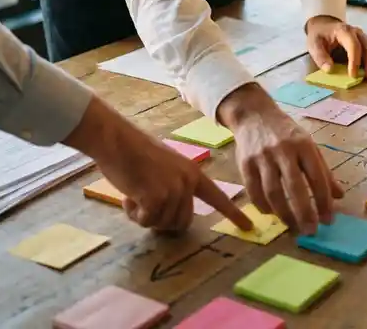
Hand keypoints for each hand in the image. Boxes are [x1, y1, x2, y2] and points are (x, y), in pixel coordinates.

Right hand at [64, 97, 251, 232]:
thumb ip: (174, 186)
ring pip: (164, 224)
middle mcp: (187, 182)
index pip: (217, 197)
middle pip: (183, 222)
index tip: (249, 227)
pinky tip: (129, 195)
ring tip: (136, 193)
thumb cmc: (134, 152)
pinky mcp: (157, 199)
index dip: (232, 214)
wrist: (117, 140)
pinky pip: (147, 222)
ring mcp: (174, 190)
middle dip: (163, 219)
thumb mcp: (165, 167)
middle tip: (144, 203)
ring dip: (146, 216)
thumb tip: (172, 214)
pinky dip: (135, 215)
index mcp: (192, 173)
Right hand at [218, 83, 342, 234]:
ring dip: (284, 213)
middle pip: (294, 187)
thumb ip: (323, 171)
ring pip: (273, 192)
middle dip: (304, 212)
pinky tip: (272, 214)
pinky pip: (253, 191)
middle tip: (311, 231)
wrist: (254, 115)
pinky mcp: (245, 163)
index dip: (323, 200)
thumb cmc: (286, 133)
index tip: (328, 220)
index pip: (316, 176)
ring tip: (293, 226)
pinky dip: (263, 206)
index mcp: (303, 145)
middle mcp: (283, 150)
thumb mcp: (308, 145)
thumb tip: (339, 196)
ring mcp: (262, 156)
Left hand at [305, 15, 366, 79]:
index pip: (353, 44)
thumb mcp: (314, 44)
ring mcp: (364, 36)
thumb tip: (330, 69)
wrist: (324, 25)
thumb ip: (320, 57)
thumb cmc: (319, 35)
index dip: (355, 60)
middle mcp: (357, 32)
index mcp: (343, 31)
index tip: (353, 75)